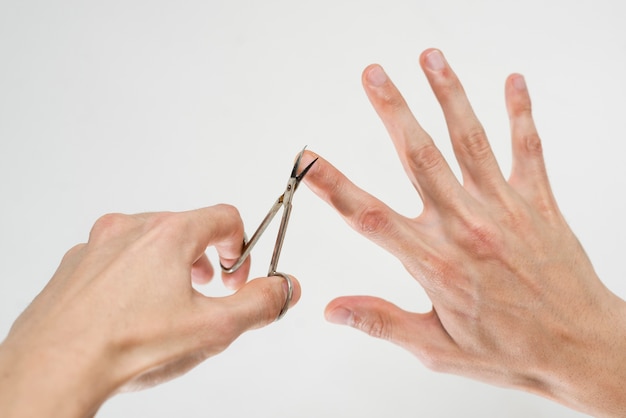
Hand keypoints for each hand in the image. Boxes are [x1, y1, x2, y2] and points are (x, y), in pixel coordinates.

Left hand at [0, 204, 299, 417]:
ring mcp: (97, 246)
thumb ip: (261, 303)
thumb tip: (287, 288)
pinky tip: (131, 314)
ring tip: (170, 304)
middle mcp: (131, 229)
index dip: (241, 245)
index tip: (235, 276)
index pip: (224, 216)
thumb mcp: (215, 327)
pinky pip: (115, 260)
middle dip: (206, 259)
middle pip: (186, 228)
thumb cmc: (130, 345)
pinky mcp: (75, 267)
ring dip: (169, 266)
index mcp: (169, 234)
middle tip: (207, 292)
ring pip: (149, 242)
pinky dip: (133, 276)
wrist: (55, 369)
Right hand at [302, 49, 625, 416]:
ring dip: (448, 96)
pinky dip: (521, 113)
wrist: (581, 349)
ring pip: (469, 141)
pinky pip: (528, 149)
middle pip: (419, 158)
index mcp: (435, 263)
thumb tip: (331, 309)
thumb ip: (381, 321)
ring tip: (429, 58)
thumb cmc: (511, 353)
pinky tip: (513, 81)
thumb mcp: (437, 348)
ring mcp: (503, 209)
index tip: (307, 160)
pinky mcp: (537, 203)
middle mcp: (466, 227)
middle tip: (373, 74)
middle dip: (392, 111)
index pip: (369, 216)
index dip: (332, 186)